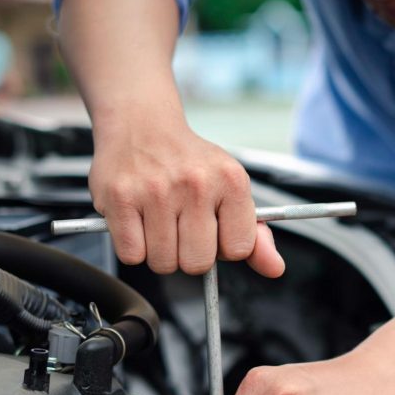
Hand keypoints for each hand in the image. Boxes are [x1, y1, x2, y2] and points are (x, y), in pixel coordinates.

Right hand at [88, 102, 284, 276]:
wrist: (142, 125)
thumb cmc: (190, 163)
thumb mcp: (231, 190)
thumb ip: (256, 234)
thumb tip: (275, 269)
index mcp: (231, 181)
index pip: (238, 249)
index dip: (223, 248)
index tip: (213, 229)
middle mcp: (197, 183)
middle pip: (197, 263)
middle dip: (188, 255)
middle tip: (182, 227)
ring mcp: (156, 190)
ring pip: (163, 263)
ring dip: (160, 252)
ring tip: (159, 221)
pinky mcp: (120, 197)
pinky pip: (132, 255)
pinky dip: (134, 246)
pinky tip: (138, 220)